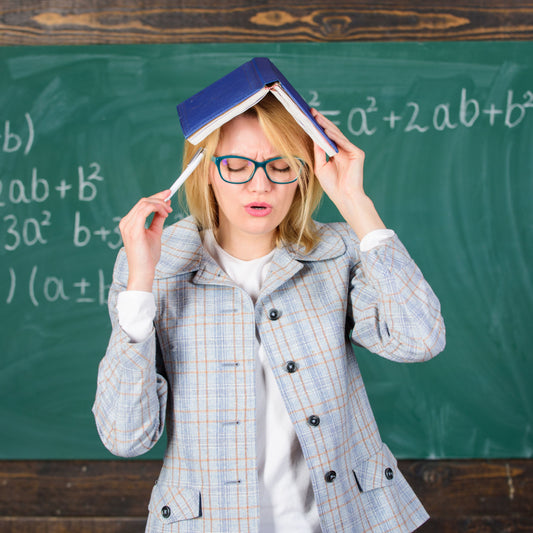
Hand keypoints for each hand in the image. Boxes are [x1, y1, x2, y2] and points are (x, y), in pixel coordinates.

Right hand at [118, 190, 171, 290]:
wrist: (143, 271)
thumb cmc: (148, 256)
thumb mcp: (155, 233)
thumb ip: (158, 220)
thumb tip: (164, 208)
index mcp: (129, 223)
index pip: (142, 204)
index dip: (155, 197)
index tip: (168, 194)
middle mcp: (125, 222)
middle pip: (143, 201)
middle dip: (159, 198)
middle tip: (171, 203)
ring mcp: (127, 225)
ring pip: (145, 203)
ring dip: (160, 204)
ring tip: (169, 211)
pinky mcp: (133, 229)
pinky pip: (145, 210)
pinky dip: (157, 208)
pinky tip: (165, 213)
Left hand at [311, 109, 385, 238]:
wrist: (344, 197)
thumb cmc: (332, 185)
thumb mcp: (320, 166)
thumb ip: (318, 151)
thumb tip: (314, 136)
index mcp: (335, 153)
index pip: (326, 137)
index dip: (317, 127)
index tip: (307, 118)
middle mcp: (344, 150)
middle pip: (331, 133)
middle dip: (321, 122)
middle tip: (311, 112)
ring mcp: (351, 151)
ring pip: (337, 135)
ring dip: (326, 126)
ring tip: (316, 117)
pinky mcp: (357, 153)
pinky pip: (344, 142)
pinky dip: (335, 136)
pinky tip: (326, 130)